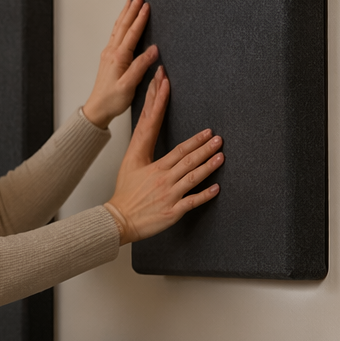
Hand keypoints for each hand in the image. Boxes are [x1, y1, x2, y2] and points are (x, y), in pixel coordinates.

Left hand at [81, 0, 158, 128]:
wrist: (97, 109)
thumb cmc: (112, 99)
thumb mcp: (129, 85)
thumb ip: (140, 66)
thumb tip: (153, 50)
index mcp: (118, 57)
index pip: (132, 33)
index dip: (140, 19)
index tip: (147, 5)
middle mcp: (112, 52)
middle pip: (123, 26)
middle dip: (132, 9)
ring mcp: (109, 54)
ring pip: (118, 29)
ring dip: (125, 14)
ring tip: (130, 1)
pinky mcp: (108, 58)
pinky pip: (115, 35)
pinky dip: (120, 24)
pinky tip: (122, 22)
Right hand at [103, 66, 222, 243]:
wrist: (118, 219)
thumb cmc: (126, 192)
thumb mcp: (130, 163)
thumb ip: (143, 144)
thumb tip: (150, 122)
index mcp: (154, 166)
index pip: (176, 147)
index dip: (192, 137)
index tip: (206, 129)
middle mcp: (163, 177)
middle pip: (188, 159)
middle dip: (205, 148)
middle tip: (219, 138)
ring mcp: (169, 194)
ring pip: (192, 177)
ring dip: (208, 166)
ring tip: (221, 156)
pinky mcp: (172, 211)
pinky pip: (192, 202)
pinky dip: (204, 195)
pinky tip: (216, 188)